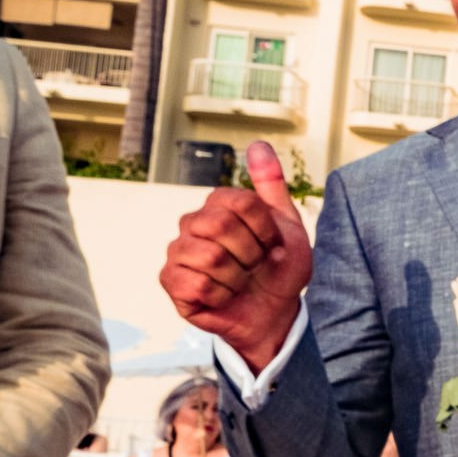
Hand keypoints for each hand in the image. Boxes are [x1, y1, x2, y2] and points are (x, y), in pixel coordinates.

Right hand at [160, 140, 312, 371]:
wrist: (273, 312)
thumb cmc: (278, 268)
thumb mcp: (286, 225)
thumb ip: (272, 185)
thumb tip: (259, 144)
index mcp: (218, 205)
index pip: (241, 202)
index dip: (265, 230)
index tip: (272, 245)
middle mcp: (192, 223)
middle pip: (219, 225)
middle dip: (250, 253)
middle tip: (255, 265)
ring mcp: (178, 251)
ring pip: (209, 256)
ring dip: (237, 277)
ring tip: (240, 281)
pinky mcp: (171, 281)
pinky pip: (197, 284)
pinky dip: (221, 295)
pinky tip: (223, 296)